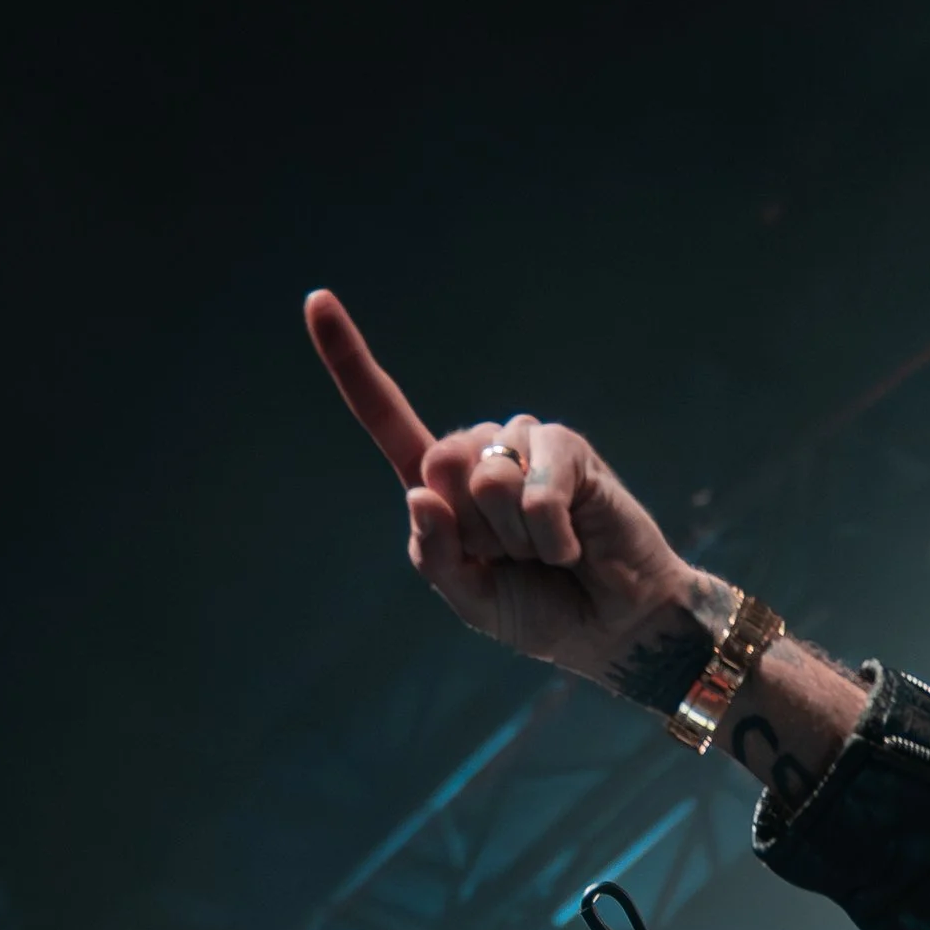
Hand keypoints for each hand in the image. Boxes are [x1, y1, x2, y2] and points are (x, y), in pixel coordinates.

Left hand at [304, 289, 716, 707]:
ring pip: (485, 479)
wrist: (613, 628)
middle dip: (472, 529)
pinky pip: (535, 492)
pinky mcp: (567, 449)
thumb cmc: (542, 612)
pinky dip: (550, 537)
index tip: (316, 300)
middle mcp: (479, 452)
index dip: (351, 363)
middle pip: (437, 462)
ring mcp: (524, 444)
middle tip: (512, 556)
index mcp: (441, 486)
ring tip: (548, 553)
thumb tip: (419, 494)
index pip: (387, 418)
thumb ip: (434, 557)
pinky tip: (572, 547)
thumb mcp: (471, 599)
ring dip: (515, 538)